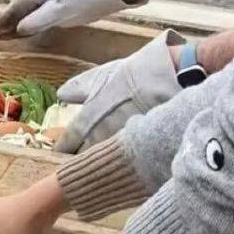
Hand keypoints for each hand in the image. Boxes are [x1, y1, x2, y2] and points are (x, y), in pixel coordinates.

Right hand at [0, 0, 146, 38]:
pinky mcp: (74, 1)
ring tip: (15, 31)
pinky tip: (41, 24)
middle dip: (14, 20)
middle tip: (1, 32)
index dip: (8, 18)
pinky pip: (49, 11)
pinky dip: (40, 19)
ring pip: (38, 9)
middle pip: (26, 7)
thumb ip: (39, 20)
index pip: (20, 5)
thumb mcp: (62, 11)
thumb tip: (19, 29)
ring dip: (26, 21)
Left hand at [54, 29, 184, 152]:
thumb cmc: (135, 74)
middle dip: (79, 157)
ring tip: (99, 157)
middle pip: (84, 156)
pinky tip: (120, 157)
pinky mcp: (140, 149)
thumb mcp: (102, 76)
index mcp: (87, 120)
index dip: (63, 148)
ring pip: (104, 159)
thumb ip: (79, 88)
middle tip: (77, 156)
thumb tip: (61, 94)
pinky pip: (123, 159)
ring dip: (99, 159)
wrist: (172, 78)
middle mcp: (100, 137)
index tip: (60, 151)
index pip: (68, 143)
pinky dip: (119, 159)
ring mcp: (121, 145)